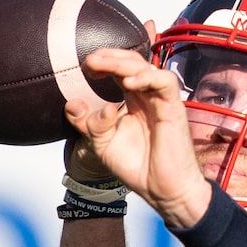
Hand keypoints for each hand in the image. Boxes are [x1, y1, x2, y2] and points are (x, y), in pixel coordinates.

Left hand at [63, 22, 211, 228]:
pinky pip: (165, 82)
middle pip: (132, 61)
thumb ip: (87, 124)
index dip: (103, 63)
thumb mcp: (102, 144)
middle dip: (109, 56)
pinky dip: (147, 77)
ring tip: (101, 65)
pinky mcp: (173, 108)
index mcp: (132, 100)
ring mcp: (161, 100)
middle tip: (89, 60)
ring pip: (146, 66)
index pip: (119, 70)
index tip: (84, 67)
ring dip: (122, 62)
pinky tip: (128, 83)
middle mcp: (147, 95)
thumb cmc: (138, 166)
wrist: (161, 190)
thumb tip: (72, 104)